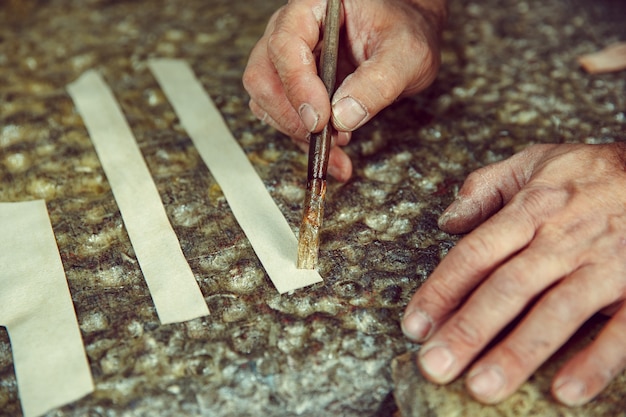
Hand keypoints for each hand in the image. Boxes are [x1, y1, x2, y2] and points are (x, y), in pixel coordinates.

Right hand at [243, 0, 445, 180]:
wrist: (404, 43)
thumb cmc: (404, 33)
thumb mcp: (406, 54)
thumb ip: (378, 82)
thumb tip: (343, 117)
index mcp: (314, 6)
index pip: (286, 43)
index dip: (298, 85)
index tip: (320, 119)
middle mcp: (292, 29)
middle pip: (263, 75)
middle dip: (290, 115)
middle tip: (324, 136)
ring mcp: (287, 59)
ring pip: (266, 100)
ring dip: (295, 132)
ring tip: (337, 146)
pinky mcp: (293, 86)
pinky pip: (283, 116)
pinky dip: (303, 140)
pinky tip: (333, 153)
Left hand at [401, 142, 625, 405]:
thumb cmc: (593, 172)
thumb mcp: (536, 161)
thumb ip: (487, 187)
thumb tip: (447, 220)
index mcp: (531, 209)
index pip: (475, 254)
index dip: (441, 291)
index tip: (414, 326)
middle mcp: (563, 239)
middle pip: (507, 288)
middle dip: (468, 329)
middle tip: (435, 366)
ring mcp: (605, 264)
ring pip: (555, 311)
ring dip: (518, 351)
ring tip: (482, 386)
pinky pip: (622, 329)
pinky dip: (595, 360)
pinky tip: (565, 391)